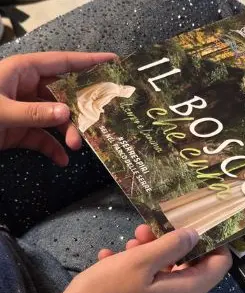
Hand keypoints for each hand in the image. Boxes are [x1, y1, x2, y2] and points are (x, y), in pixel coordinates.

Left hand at [0, 51, 115, 165]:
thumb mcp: (0, 112)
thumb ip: (34, 113)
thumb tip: (66, 114)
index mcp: (22, 72)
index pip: (61, 62)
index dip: (88, 61)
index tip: (113, 62)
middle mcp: (25, 88)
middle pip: (64, 94)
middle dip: (81, 110)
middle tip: (100, 122)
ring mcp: (23, 110)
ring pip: (56, 119)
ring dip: (68, 134)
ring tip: (76, 147)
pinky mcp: (18, 131)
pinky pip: (43, 138)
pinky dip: (53, 149)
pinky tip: (61, 160)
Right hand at [56, 225, 230, 292]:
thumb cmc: (109, 291)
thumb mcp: (140, 262)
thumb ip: (171, 246)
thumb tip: (195, 234)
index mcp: (187, 290)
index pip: (219, 264)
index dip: (214, 242)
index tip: (198, 225)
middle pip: (189, 264)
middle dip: (171, 242)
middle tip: (148, 229)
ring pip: (165, 270)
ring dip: (149, 252)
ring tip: (130, 241)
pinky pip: (146, 281)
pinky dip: (133, 267)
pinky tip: (112, 257)